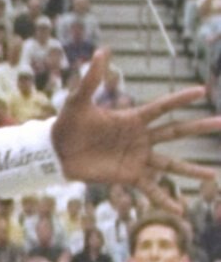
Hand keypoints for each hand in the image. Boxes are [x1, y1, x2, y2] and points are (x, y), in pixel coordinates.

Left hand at [50, 50, 220, 187]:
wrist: (55, 152)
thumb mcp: (79, 100)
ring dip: (192, 171)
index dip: (182, 98)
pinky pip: (151, 190)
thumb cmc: (67, 124)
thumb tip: (102, 50)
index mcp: (133, 118)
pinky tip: (181, 211)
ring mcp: (137, 158)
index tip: (203, 91)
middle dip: (199, 128)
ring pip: (171, 165)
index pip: (163, 107)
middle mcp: (141, 138)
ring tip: (215, 176)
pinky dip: (165, 201)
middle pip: (176, 132)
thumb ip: (92, 78)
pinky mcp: (129, 177)